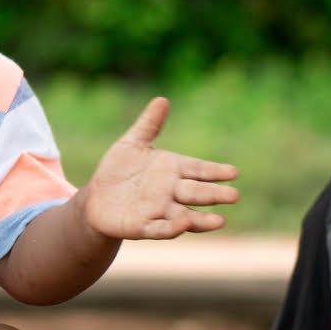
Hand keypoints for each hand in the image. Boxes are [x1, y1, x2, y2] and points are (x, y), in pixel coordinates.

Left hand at [82, 97, 238, 239]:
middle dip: (214, 194)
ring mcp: (159, 211)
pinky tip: (182, 225)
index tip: (233, 172)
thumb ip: (148, 125)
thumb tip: (162, 100)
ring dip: (202, 220)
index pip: (199, 170)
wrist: (96, 198)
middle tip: (234, 195)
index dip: (215, 172)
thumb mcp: (132, 144)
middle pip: (196, 193)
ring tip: (220, 221)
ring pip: (185, 216)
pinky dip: (171, 228)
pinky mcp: (142, 227)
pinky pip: (159, 229)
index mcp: (173, 170)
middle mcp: (171, 193)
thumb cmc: (119, 170)